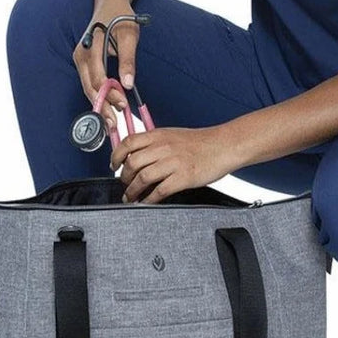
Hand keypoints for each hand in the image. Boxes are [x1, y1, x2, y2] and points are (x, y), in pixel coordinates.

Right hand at [72, 0, 140, 130]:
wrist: (110, 1)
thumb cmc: (121, 16)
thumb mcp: (129, 35)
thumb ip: (128, 60)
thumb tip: (128, 85)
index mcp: (90, 48)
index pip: (98, 78)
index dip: (110, 94)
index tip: (123, 105)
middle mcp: (80, 55)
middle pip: (89, 87)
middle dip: (102, 106)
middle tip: (114, 124)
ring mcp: (80, 59)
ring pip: (88, 87)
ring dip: (100, 103)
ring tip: (111, 121)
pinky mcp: (84, 62)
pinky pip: (89, 82)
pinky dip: (98, 94)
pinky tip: (108, 106)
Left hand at [110, 125, 236, 203]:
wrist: (223, 145)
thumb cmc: (200, 142)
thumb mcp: (173, 135)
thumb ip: (155, 143)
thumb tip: (136, 155)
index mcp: (159, 135)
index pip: (128, 143)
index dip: (116, 156)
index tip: (114, 166)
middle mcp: (163, 147)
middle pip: (132, 163)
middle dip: (124, 178)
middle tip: (124, 185)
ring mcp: (173, 162)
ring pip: (142, 178)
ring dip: (133, 191)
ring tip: (131, 197)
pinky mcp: (183, 177)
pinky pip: (159, 191)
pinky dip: (149, 199)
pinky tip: (147, 202)